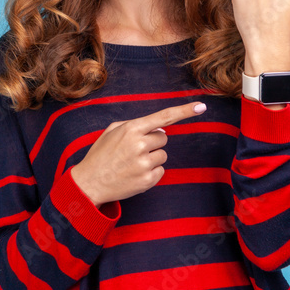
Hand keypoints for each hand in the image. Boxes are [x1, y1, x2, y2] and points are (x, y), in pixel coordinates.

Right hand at [70, 101, 207, 206]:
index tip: (201, 106)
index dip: (184, 111)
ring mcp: (144, 164)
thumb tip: (161, 127)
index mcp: (131, 129)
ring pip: (163, 155)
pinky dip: (151, 172)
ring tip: (132, 163)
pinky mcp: (147, 181)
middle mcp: (139, 145)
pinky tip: (135, 174)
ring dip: (152, 158)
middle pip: (164, 138)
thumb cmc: (101, 155)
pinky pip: (161, 171)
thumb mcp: (112, 131)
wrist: (89, 183)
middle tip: (134, 150)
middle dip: (153, 142)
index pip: (163, 117)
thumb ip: (136, 124)